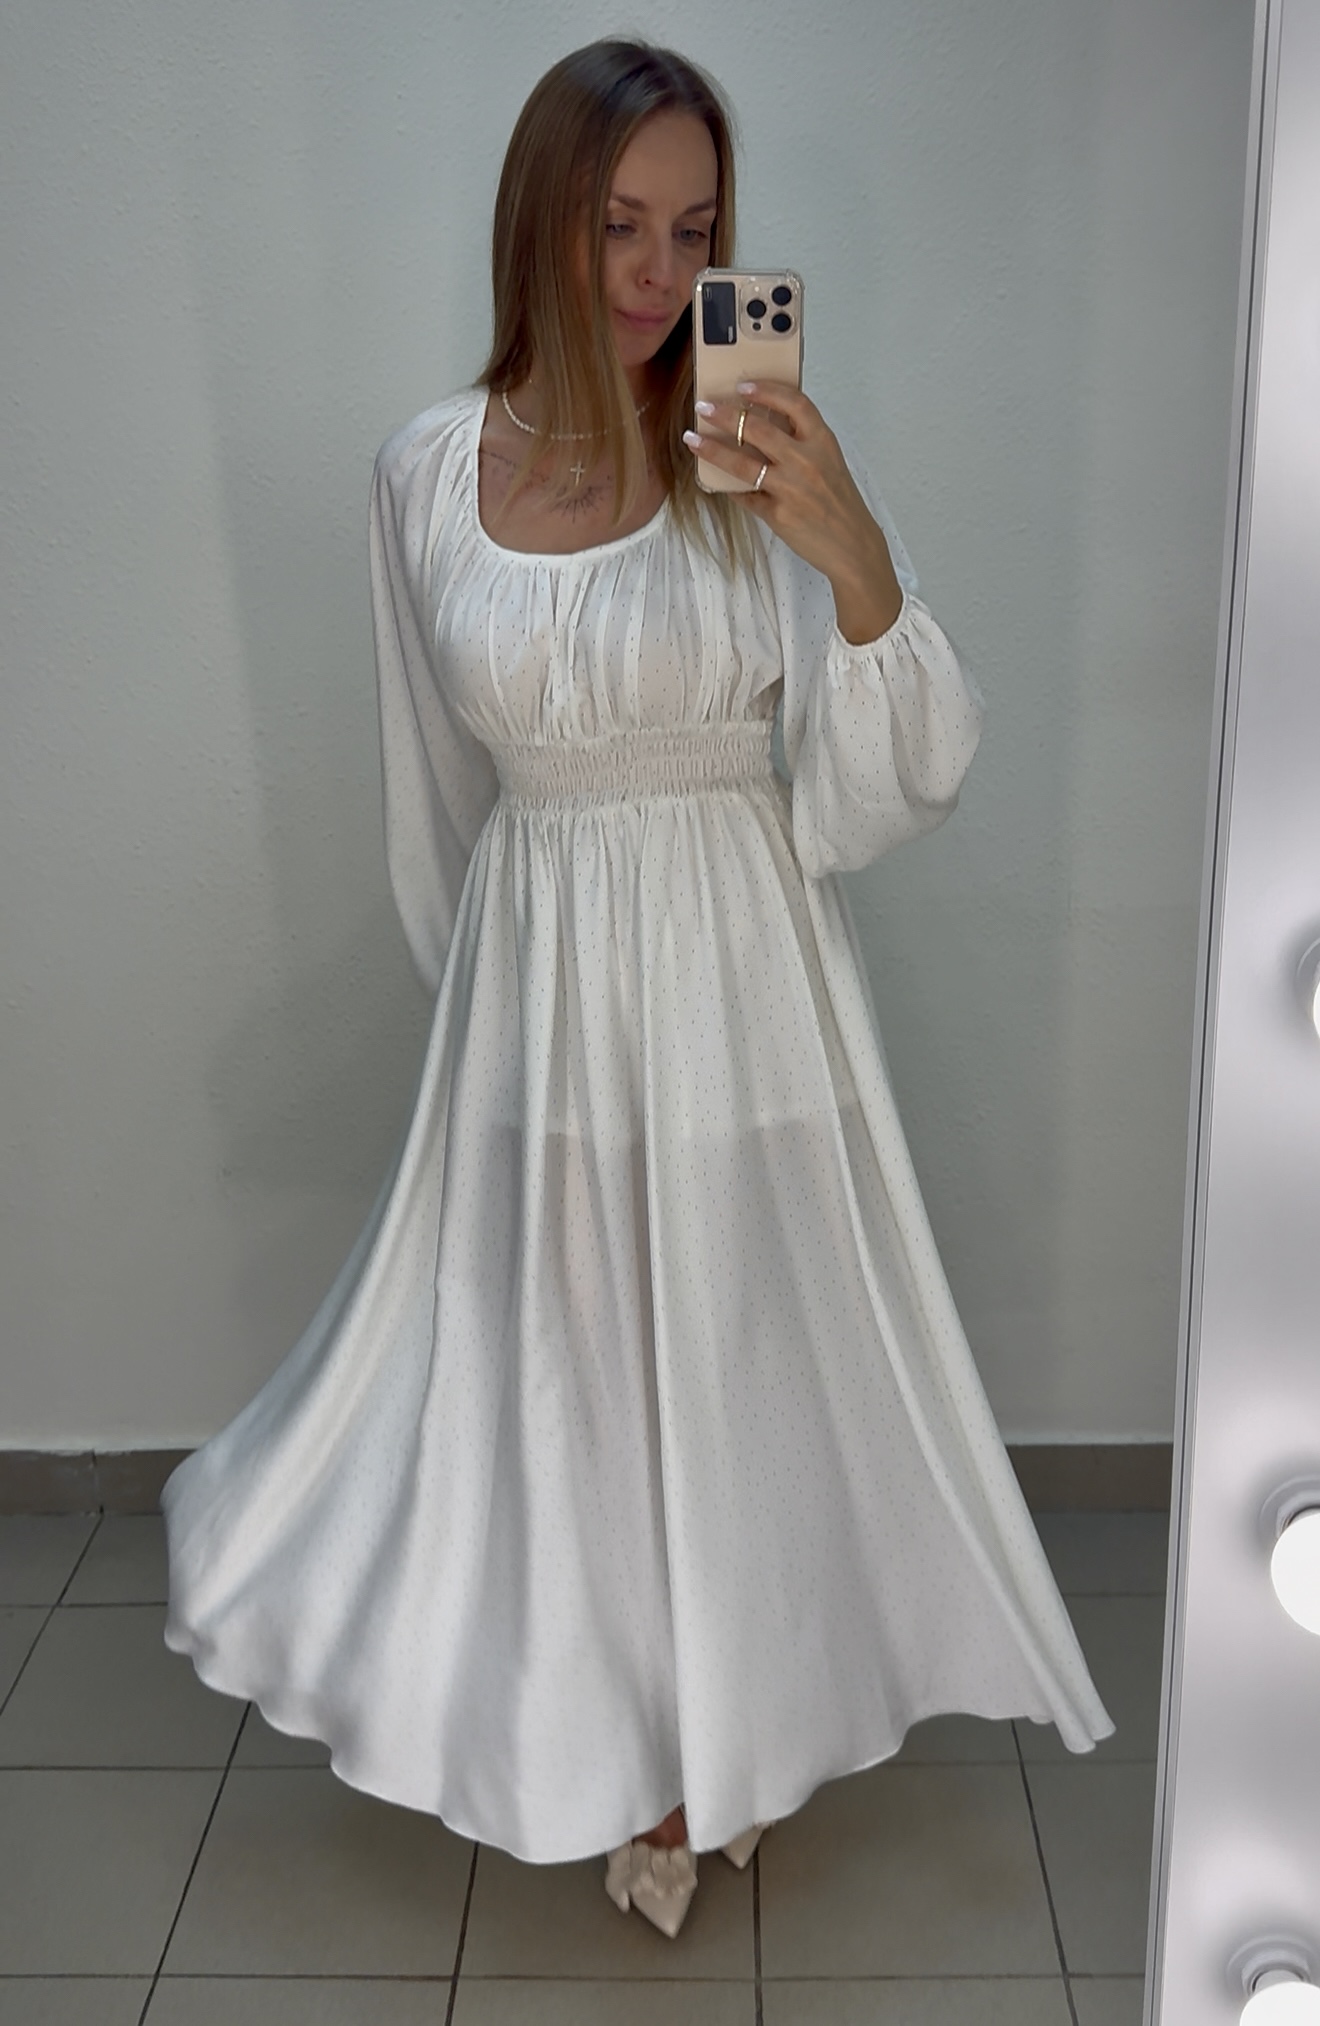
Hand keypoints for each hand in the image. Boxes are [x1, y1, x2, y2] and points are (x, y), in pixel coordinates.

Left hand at [683, 382, 903, 643]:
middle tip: (704, 407)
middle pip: (759, 428)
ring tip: (692, 439)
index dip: (767, 390)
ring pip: (742, 463)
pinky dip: (728, 487)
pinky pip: (745, 496)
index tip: (743, 385)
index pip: (795, 403)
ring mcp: (791, 488)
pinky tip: (715, 481)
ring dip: (712, 449)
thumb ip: (801, 442)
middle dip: (725, 415)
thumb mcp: (828, 462)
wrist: (852, 544)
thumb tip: (760, 426)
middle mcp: (806, 461)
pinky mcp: (778, 514)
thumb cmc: (838, 500)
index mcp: (822, 442)